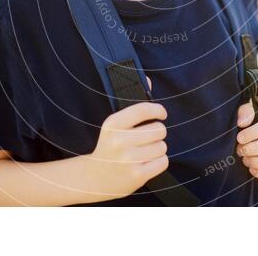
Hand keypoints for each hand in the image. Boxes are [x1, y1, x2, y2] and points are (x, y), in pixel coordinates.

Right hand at [88, 77, 168, 199]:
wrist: (95, 178)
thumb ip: (134, 104)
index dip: (158, 110)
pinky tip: (146, 162)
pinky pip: (163, 161)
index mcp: (113, 124)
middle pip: (159, 129)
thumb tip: (149, 80)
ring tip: (144, 152)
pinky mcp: (137, 175)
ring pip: (162, 146)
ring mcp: (128, 159)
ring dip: (158, 148)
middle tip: (147, 138)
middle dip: (157, 133)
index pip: (144, 109)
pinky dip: (159, 162)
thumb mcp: (115, 124)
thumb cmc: (110, 146)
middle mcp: (120, 140)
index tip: (161, 113)